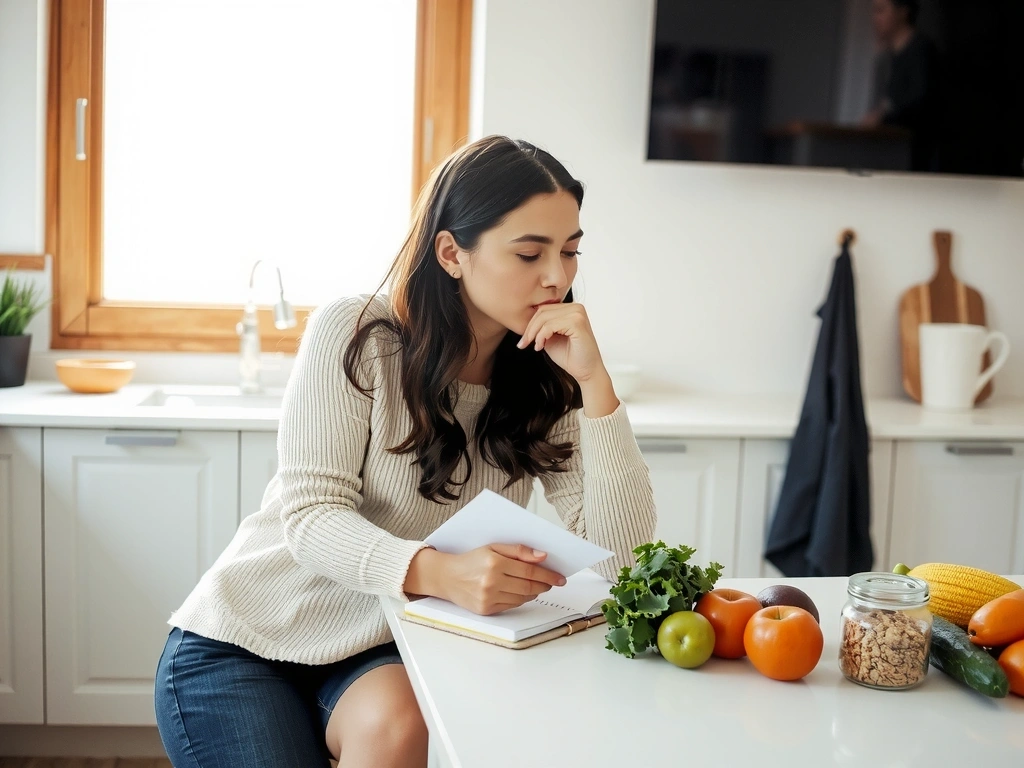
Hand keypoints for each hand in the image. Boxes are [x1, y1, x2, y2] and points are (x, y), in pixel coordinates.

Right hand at [439, 544, 565, 615]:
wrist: (446, 577)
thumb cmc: (471, 560)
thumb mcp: (493, 547)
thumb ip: (519, 551)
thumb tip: (543, 557)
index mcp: (495, 563)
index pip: (530, 571)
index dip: (548, 575)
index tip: (560, 577)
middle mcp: (491, 582)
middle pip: (528, 586)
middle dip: (545, 585)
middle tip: (553, 582)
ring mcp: (488, 598)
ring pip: (522, 598)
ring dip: (534, 592)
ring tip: (538, 586)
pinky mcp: (486, 610)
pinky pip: (512, 605)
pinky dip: (521, 599)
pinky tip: (521, 592)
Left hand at [516, 302, 604, 382]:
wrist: (586, 372)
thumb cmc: (570, 356)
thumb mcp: (551, 338)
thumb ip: (542, 327)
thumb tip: (524, 320)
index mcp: (571, 309)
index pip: (544, 309)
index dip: (530, 324)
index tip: (523, 340)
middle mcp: (576, 307)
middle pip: (542, 311)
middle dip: (529, 329)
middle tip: (523, 344)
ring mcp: (578, 313)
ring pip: (544, 318)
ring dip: (534, 334)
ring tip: (535, 347)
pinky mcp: (577, 322)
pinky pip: (550, 326)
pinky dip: (541, 337)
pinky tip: (541, 347)